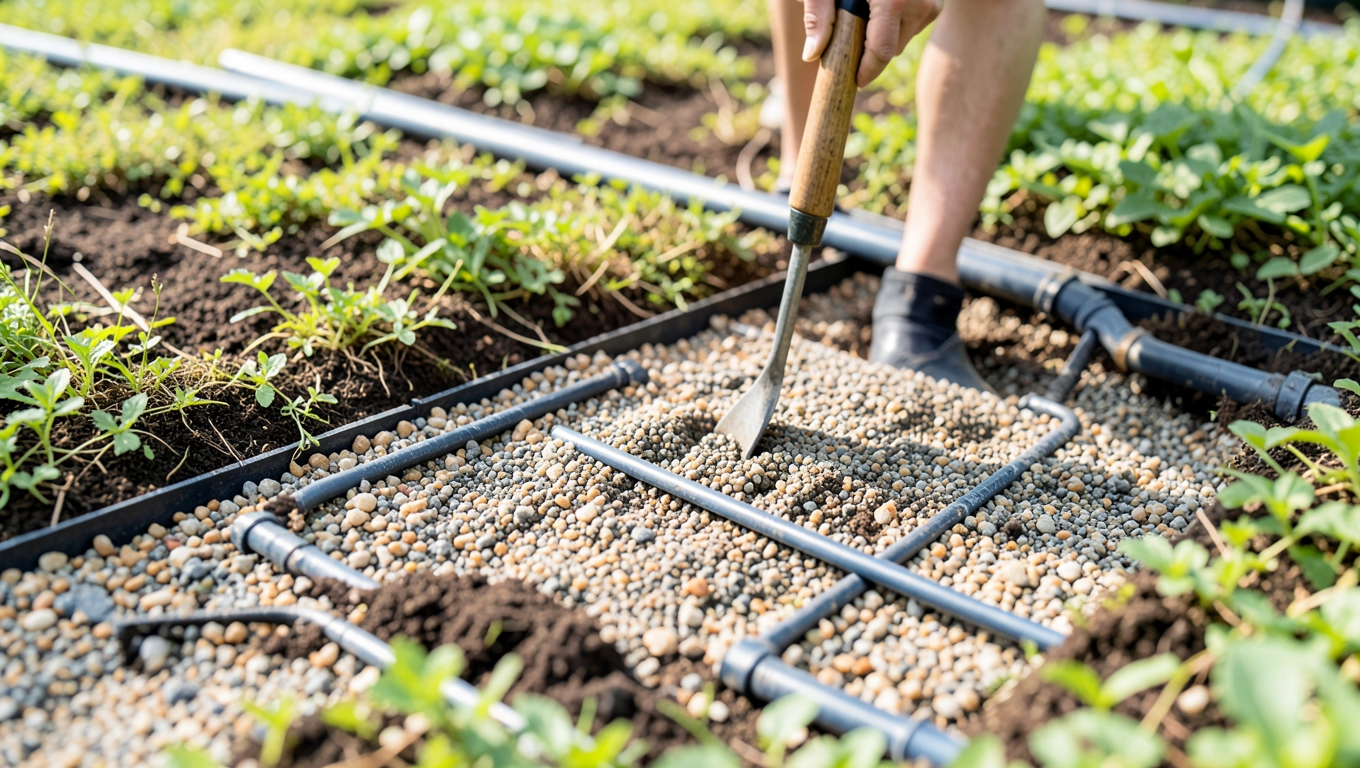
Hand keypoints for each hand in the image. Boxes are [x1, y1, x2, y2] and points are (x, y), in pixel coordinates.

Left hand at [800, 0, 940, 86]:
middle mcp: (919, 2)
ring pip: (904, 38)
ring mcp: (932, 2)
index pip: (881, 52)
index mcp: (892, 0)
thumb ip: (818, 15)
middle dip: (869, 47)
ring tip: (866, 7)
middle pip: (891, 49)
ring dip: (883, 32)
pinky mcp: (937, 1)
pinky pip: (915, 23)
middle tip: (850, 27)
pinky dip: (897, 20)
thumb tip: (812, 55)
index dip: (865, 71)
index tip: (853, 80)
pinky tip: (881, 2)